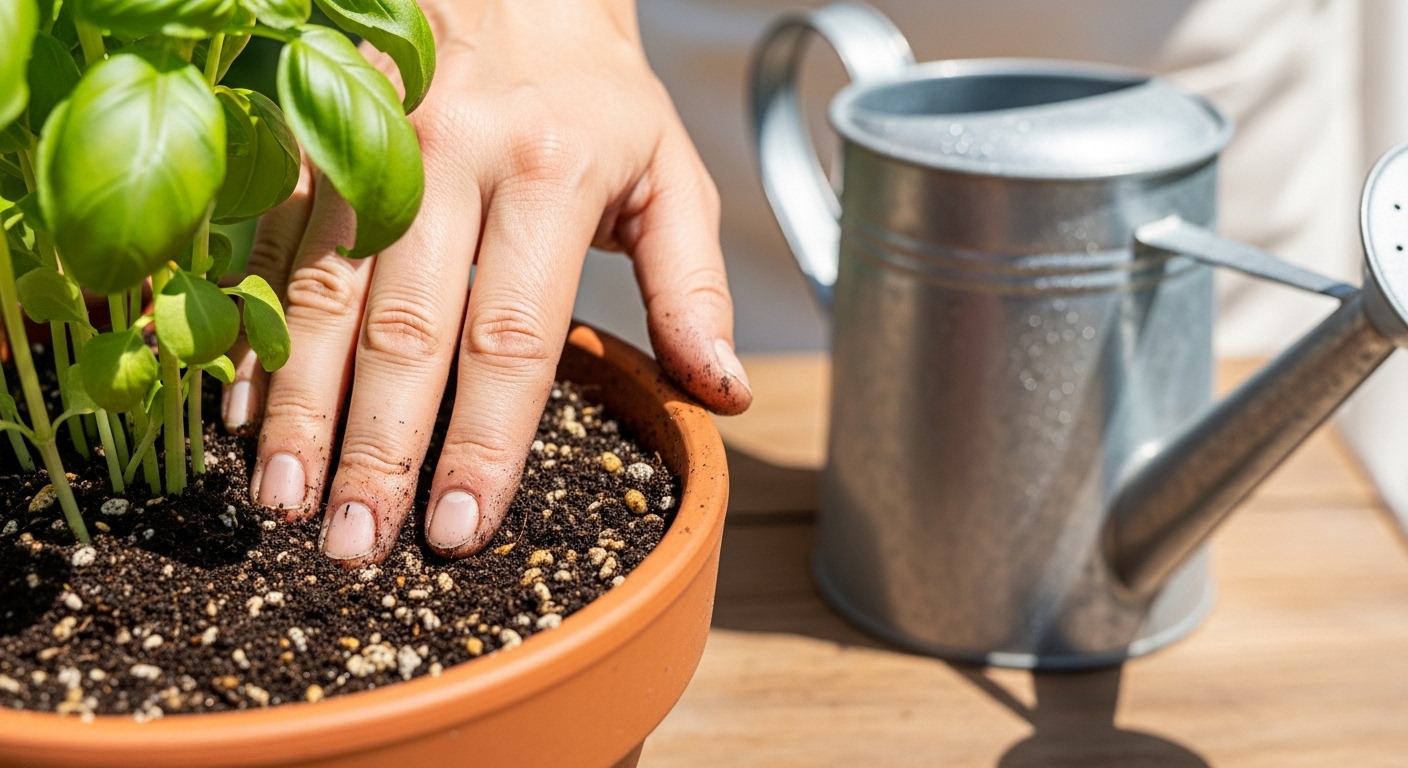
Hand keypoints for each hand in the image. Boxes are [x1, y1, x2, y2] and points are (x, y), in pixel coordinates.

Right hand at [220, 0, 750, 566]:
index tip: (459, 528)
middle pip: (407, 327)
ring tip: (284, 500)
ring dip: (299, 404)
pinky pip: (270, 238)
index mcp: (551, 171)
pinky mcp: (312, 132)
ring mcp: (368, 138)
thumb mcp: (671, 178)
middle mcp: (451, 152)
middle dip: (378, 446)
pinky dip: (253, 325)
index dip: (484, 441)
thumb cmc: (599, 101)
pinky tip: (241, 407)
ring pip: (321, 289)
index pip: (514, 338)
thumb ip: (694, 289)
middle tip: (356, 545)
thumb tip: (724, 396)